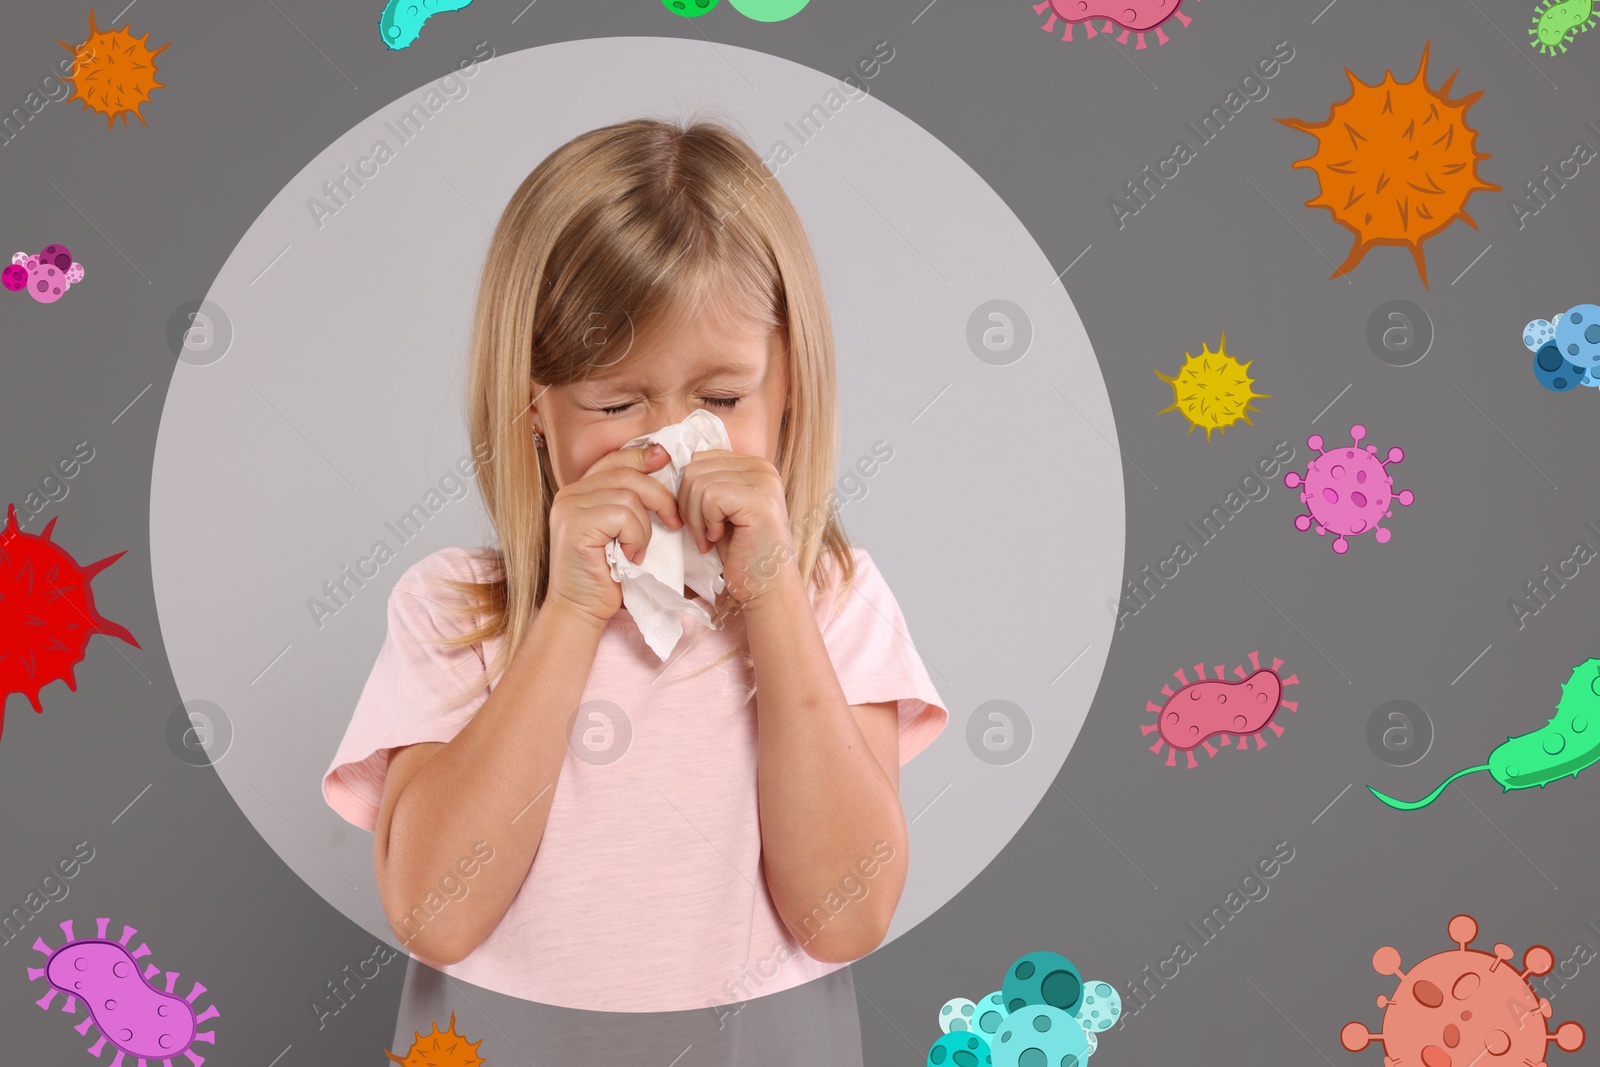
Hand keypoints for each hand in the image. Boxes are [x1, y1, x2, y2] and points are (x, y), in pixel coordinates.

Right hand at [545, 443, 685, 627]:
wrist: (581, 608)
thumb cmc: (607, 573)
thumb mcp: (621, 529)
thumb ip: (631, 501)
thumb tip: (662, 464)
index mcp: (579, 491)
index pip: (614, 459)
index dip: (642, 456)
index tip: (666, 459)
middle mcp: (570, 494)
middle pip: (627, 474)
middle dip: (659, 496)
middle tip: (674, 522)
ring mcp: (569, 508)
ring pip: (628, 496)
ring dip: (644, 528)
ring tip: (637, 551)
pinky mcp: (575, 526)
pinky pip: (622, 516)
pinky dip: (635, 537)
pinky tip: (629, 556)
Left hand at [677, 449, 795, 604]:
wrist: (765, 586)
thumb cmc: (740, 552)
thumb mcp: (720, 510)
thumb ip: (706, 484)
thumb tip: (670, 466)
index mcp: (752, 465)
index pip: (699, 458)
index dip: (688, 491)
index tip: (699, 520)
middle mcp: (762, 467)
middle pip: (695, 468)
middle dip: (687, 505)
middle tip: (702, 533)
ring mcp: (763, 481)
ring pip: (698, 482)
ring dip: (695, 517)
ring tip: (710, 538)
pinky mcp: (759, 499)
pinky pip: (710, 496)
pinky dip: (706, 522)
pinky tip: (718, 538)